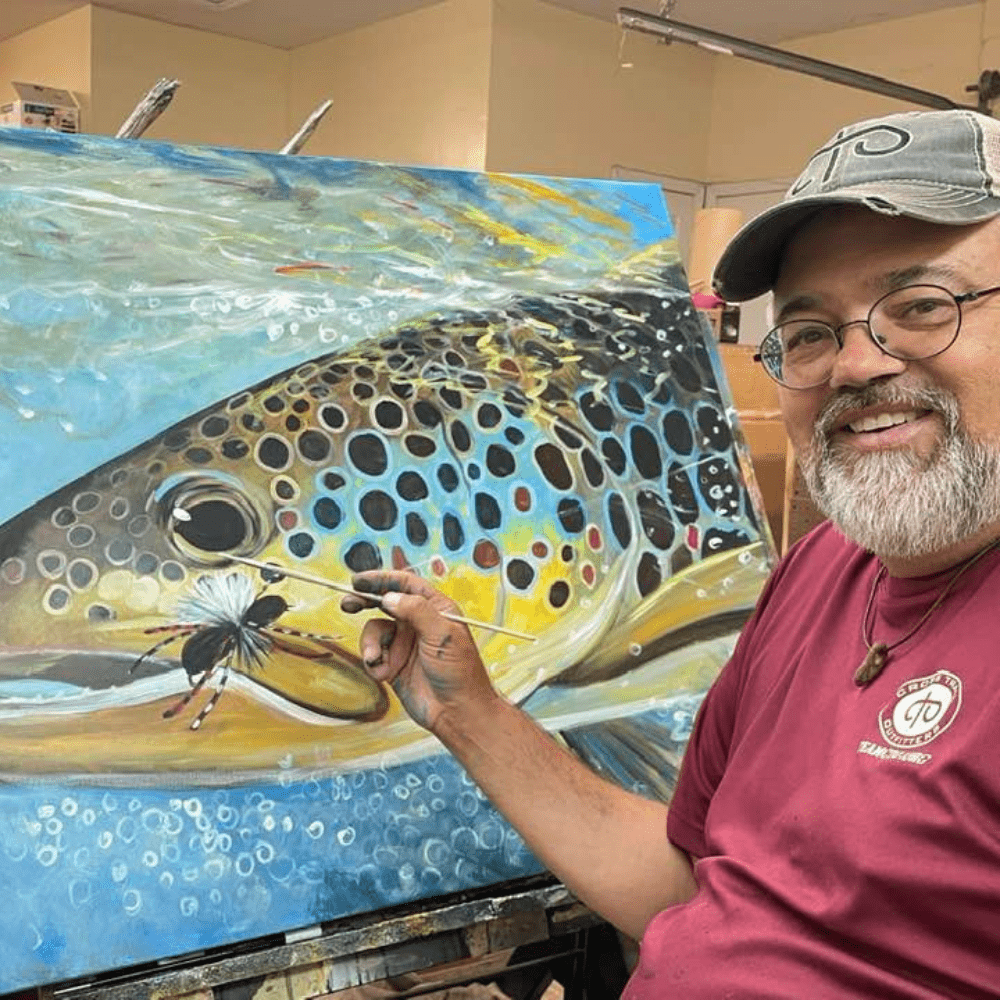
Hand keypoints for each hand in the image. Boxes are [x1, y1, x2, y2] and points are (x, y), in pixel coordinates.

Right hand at [341, 570, 497, 731]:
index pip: (406, 585)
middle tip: (348, 603)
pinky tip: (384, 674)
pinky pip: (373, 654)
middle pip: (385, 602)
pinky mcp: (394, 664)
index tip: (359, 581)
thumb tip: (389, 597)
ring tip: (376, 658)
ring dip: (370, 643)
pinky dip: (374, 662)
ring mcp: (405, 643)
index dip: (382, 579)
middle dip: (365, 602)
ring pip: (375, 630)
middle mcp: (418, 622)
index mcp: (436, 608)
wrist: (456, 712)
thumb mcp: (442, 634)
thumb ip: (416, 610)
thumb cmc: (459, 671)